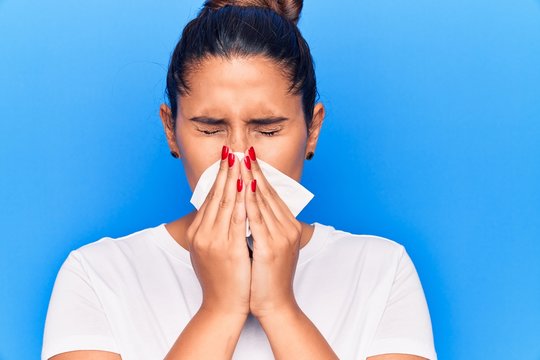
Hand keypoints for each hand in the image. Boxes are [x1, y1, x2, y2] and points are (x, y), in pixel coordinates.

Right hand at [186, 145, 250, 316]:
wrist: (222, 307)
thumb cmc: (222, 280)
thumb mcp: (211, 252)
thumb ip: (215, 230)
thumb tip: (223, 210)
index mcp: (197, 233)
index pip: (209, 198)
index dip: (219, 177)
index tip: (226, 159)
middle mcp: (201, 234)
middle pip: (215, 195)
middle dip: (224, 170)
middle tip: (231, 149)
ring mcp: (212, 241)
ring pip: (224, 202)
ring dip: (233, 178)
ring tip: (239, 159)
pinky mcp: (227, 249)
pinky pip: (236, 218)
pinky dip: (241, 199)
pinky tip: (246, 184)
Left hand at [239, 146, 302, 318]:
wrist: (275, 305)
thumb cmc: (266, 277)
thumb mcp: (267, 247)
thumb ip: (262, 226)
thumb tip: (248, 208)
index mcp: (287, 226)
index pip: (270, 194)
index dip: (258, 174)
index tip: (246, 157)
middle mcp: (288, 227)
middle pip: (268, 192)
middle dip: (253, 170)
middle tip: (242, 149)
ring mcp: (282, 236)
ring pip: (263, 201)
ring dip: (250, 178)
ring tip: (239, 160)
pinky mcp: (272, 247)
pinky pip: (258, 219)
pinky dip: (250, 201)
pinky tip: (243, 186)